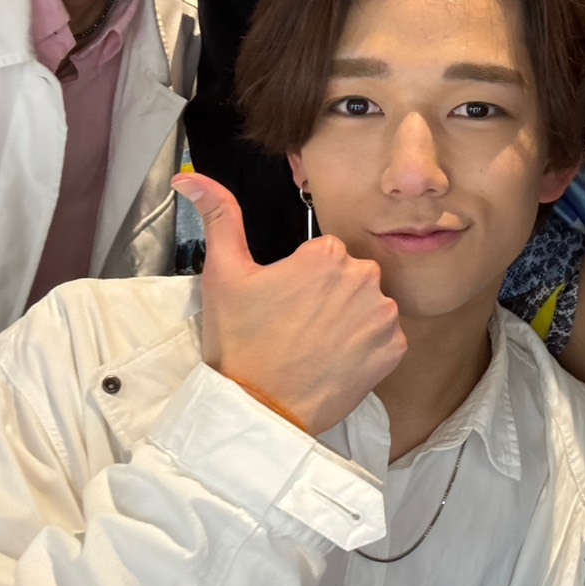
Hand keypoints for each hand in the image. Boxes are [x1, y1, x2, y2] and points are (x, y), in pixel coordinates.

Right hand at [174, 174, 406, 433]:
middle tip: (296, 326)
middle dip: (329, 296)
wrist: (260, 408)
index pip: (324, 255)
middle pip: (350, 277)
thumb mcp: (223, 273)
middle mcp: (364, 277)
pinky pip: (385, 338)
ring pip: (369, 306)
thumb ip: (218, 216)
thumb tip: (190, 177)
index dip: (302, 279)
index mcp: (328, 254)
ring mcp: (383, 316)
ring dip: (350, 321)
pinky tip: (336, 360)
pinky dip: (367, 348)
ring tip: (315, 345)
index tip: (284, 303)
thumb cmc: (240, 342)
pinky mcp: (394, 350)